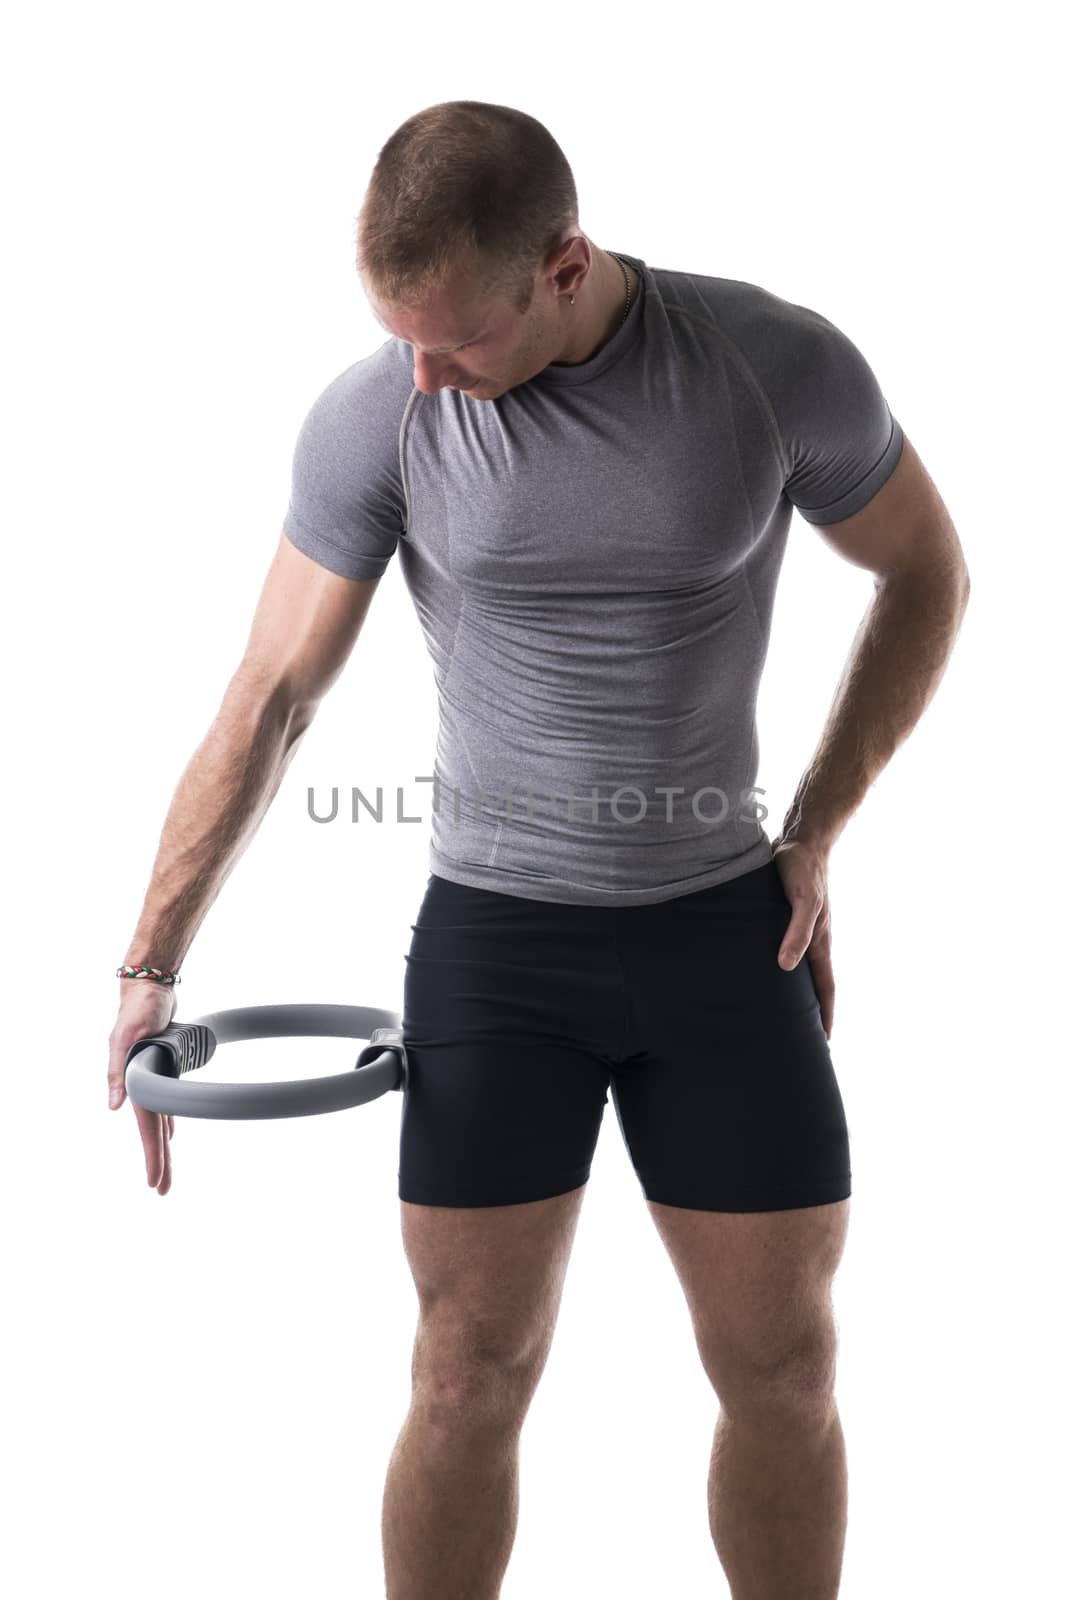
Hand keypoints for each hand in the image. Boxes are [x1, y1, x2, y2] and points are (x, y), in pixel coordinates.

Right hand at [108, 982, 178, 1194]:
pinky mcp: (162, 1069)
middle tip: (163, 1192)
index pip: (146, 1128)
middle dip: (159, 1163)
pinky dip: (165, 1123)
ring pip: (159, 1122)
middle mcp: (143, 1086)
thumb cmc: (139, 1008)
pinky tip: (170, 1136)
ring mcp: (152, 1079)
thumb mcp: (126, 1036)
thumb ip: (117, 1071)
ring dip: (162, 1148)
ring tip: (164, 1174)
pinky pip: (164, 1105)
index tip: (155, 1183)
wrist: (147, 988)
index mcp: (135, 1082)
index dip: (152, 1156)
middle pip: (153, 1133)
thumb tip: (114, 1107)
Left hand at [770, 837, 835, 1040]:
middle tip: (800, 1039)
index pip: (825, 989)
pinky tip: (765, 973)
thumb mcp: (801, 901)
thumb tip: (787, 967)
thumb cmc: (801, 869)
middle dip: (811, 1012)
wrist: (801, 839)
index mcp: (820, 941)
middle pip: (814, 984)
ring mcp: (801, 929)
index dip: (824, 1015)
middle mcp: (813, 939)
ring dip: (795, 992)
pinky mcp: (787, 918)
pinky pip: (786, 950)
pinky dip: (782, 967)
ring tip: (781, 1014)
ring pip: (799, 969)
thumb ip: (797, 932)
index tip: (823, 1043)